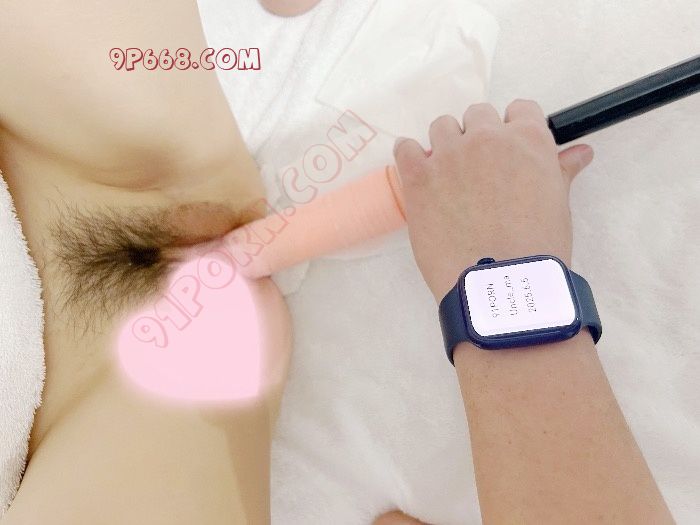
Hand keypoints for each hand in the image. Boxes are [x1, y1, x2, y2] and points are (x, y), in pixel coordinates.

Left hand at [393, 100, 593, 300]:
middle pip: (478, 115)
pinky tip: (420, 175)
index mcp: (528, 139)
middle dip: (478, 136)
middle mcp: (487, 137)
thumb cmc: (536, 247)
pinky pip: (405, 148)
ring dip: (445, 143)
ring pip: (442, 126)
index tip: (508, 153)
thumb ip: (561, 170)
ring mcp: (449, 155)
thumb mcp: (557, 204)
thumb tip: (580, 153)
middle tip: (479, 172)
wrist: (499, 279)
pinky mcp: (418, 176)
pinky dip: (410, 156)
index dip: (513, 130)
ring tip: (449, 175)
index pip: (520, 110)